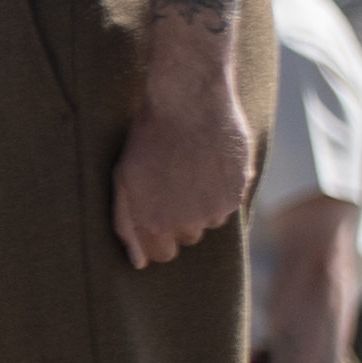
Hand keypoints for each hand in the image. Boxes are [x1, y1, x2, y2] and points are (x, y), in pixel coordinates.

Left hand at [111, 36, 252, 271]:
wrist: (189, 101)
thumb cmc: (149, 137)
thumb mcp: (123, 178)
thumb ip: (126, 223)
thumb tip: (138, 262)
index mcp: (155, 223)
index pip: (160, 255)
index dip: (156, 234)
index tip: (155, 212)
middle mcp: (188, 224)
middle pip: (185, 239)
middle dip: (178, 220)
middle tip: (171, 185)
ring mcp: (215, 210)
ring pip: (209, 222)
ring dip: (201, 205)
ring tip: (189, 169)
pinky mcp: (238, 193)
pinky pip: (229, 204)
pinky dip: (221, 190)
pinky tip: (209, 163)